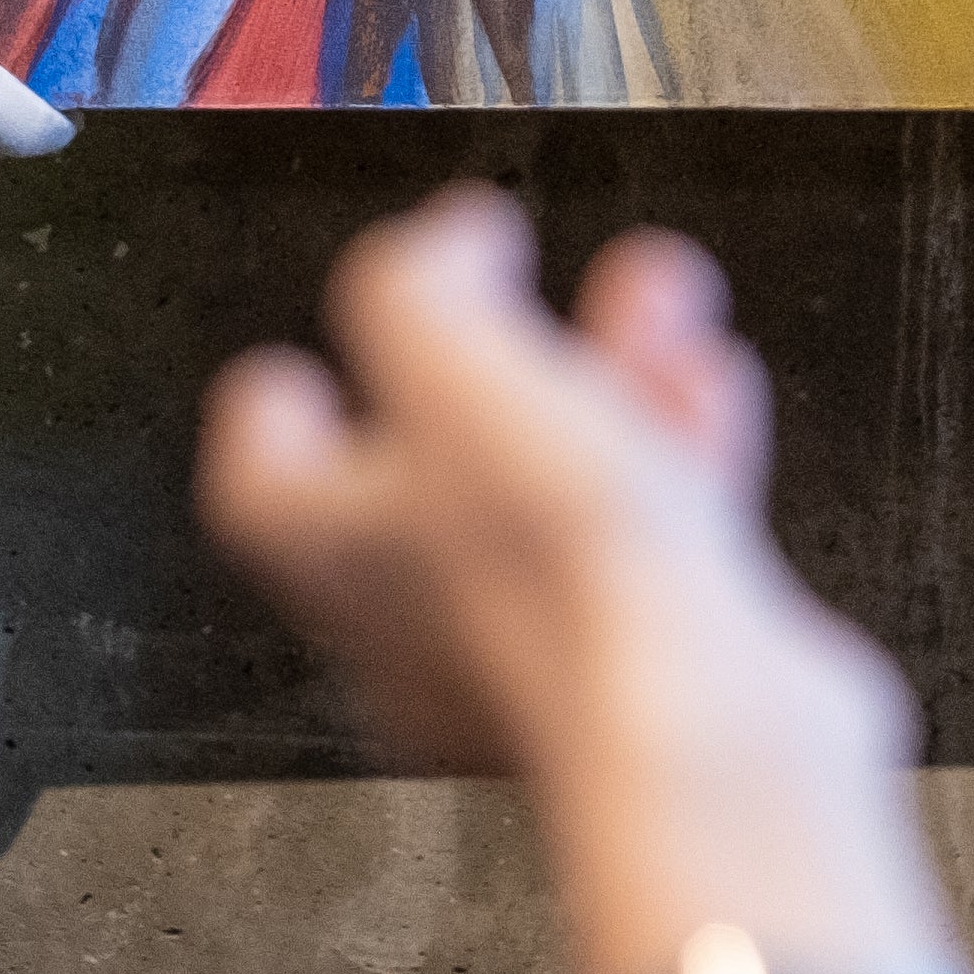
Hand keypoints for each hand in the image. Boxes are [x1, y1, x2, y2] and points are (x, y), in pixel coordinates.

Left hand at [205, 191, 946, 973]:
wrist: (705, 731)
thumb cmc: (562, 586)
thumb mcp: (456, 369)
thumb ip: (422, 287)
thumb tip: (444, 242)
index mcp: (338, 556)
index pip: (264, 478)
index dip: (280, 402)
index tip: (302, 356)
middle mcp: (421, 621)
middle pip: (428, 462)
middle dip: (489, 350)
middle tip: (514, 284)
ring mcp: (538, 651)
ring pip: (552, 483)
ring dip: (600, 378)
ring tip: (649, 302)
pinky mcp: (648, 659)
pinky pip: (649, 535)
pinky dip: (677, 446)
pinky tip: (710, 391)